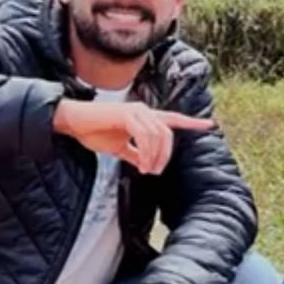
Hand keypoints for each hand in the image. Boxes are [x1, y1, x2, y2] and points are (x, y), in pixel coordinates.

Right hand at [54, 98, 214, 175]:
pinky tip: (141, 163)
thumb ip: (135, 154)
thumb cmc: (94, 132)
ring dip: (154, 157)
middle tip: (155, 171)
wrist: (73, 123)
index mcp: (145, 117)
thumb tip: (146, 165)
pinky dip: (146, 152)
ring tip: (146, 169)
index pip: (173, 119)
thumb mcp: (120, 148)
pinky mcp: (126, 115)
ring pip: (158, 136)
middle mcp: (144, 111)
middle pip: (168, 134)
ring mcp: (136, 111)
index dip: (192, 122)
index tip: (210, 125)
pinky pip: (144, 135)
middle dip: (165, 155)